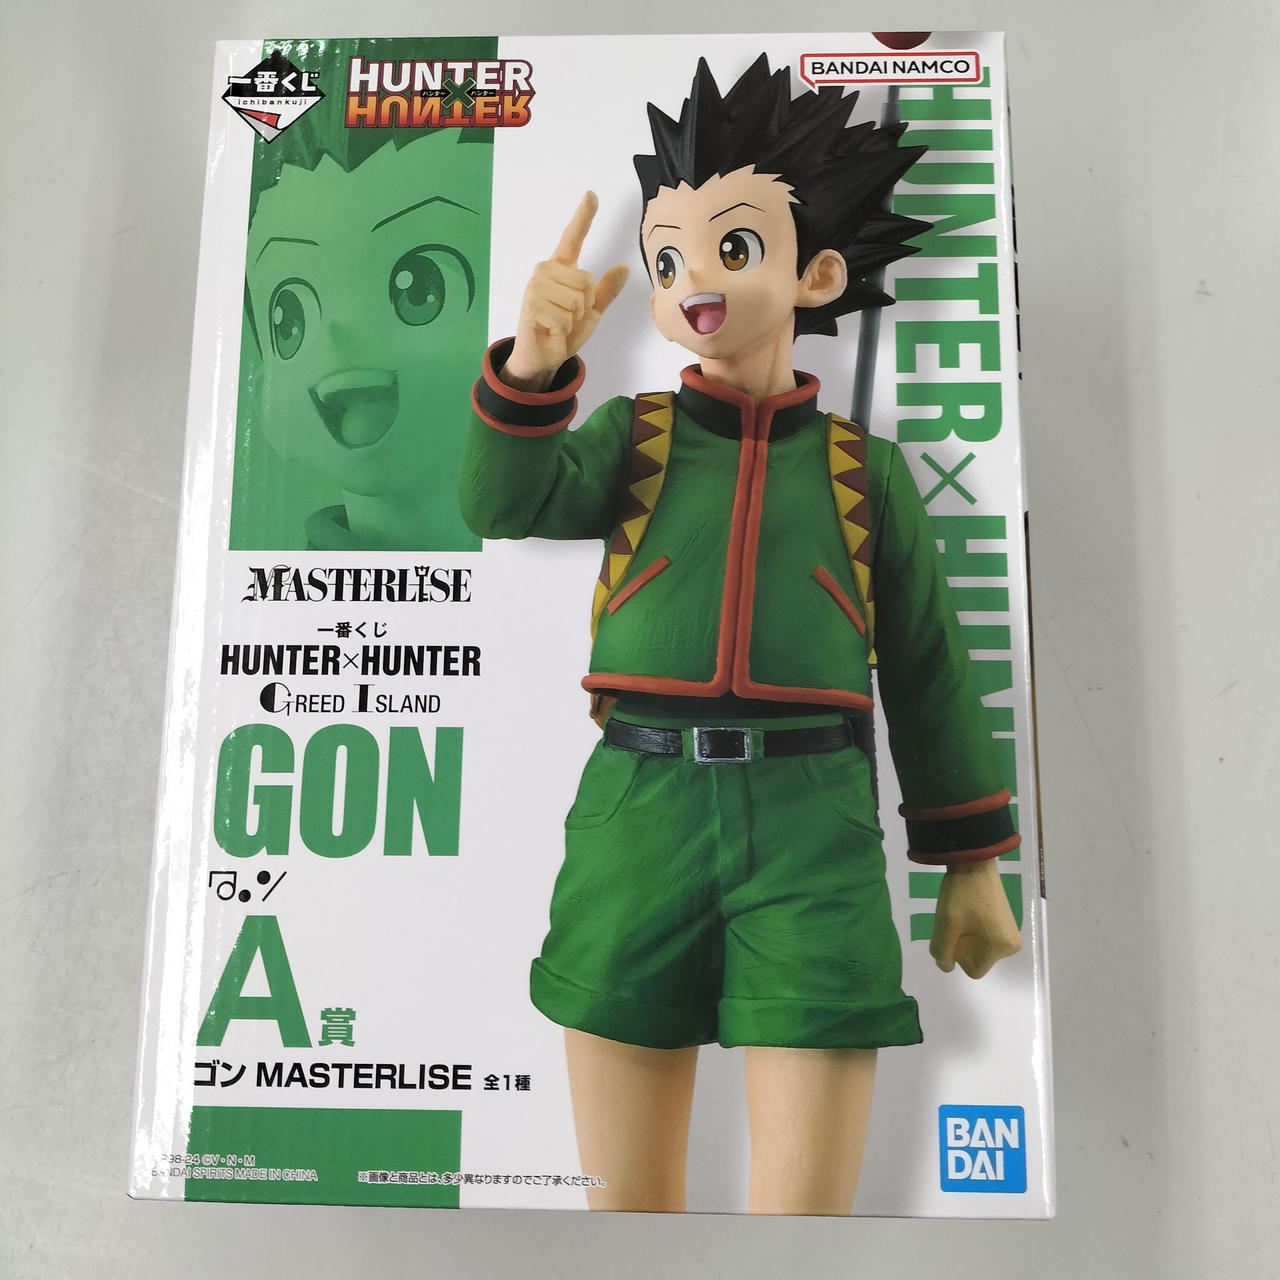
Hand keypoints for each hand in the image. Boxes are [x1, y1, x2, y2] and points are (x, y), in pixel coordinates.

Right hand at [502, 192, 629, 391]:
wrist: (543, 357)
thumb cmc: (565, 331)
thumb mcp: (592, 312)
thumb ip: (606, 291)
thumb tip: (624, 267)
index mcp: (562, 268)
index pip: (573, 236)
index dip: (584, 215)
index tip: (592, 194)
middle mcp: (546, 271)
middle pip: (585, 280)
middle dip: (584, 306)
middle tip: (568, 317)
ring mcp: (535, 286)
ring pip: (575, 300)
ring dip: (573, 319)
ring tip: (558, 324)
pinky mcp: (530, 305)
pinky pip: (563, 316)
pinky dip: (562, 330)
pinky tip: (550, 330)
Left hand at [929, 858, 1021, 978]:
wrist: (975, 862)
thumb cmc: (960, 894)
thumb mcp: (945, 925)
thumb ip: (941, 951)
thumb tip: (946, 966)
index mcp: (1000, 947)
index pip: (974, 970)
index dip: (958, 956)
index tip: (953, 933)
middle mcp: (1011, 945)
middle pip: (978, 960)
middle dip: (962, 946)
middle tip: (956, 921)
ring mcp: (1011, 933)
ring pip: (980, 949)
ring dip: (966, 937)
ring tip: (962, 914)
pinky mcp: (1006, 923)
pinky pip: (986, 938)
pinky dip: (973, 930)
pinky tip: (969, 910)